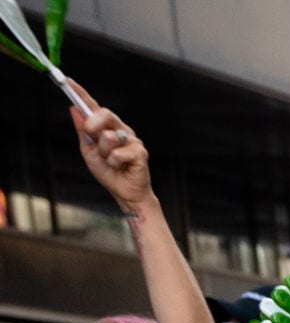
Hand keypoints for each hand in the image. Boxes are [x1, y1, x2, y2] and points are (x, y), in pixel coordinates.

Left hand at [67, 92, 153, 213]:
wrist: (125, 192)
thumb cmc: (109, 171)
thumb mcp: (88, 151)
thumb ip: (82, 131)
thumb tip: (74, 109)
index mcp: (107, 127)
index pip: (93, 107)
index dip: (81, 93)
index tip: (68, 82)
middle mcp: (120, 129)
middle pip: (105, 113)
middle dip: (93, 124)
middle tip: (92, 136)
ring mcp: (132, 140)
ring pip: (109, 137)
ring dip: (104, 153)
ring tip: (112, 162)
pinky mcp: (140, 152)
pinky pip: (118, 153)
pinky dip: (114, 163)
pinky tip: (121, 167)